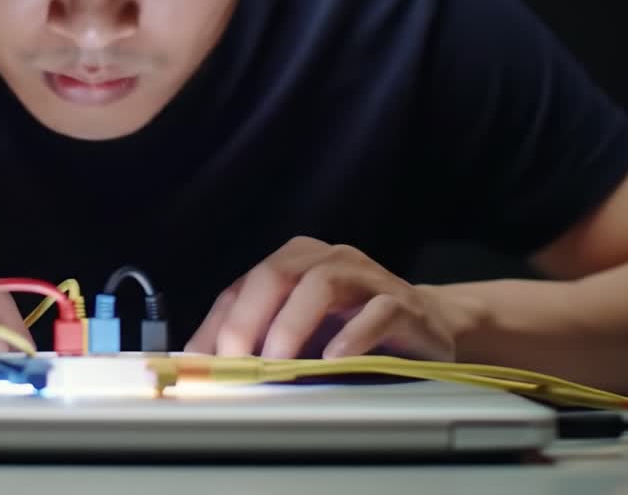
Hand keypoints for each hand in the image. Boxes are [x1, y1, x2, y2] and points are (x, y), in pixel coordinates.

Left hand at [185, 237, 456, 360]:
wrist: (427, 328)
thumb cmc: (351, 331)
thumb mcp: (298, 336)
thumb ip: (256, 344)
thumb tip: (204, 368)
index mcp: (294, 263)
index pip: (242, 287)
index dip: (217, 324)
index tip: (201, 362)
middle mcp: (327, 260)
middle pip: (275, 275)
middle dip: (247, 321)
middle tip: (235, 362)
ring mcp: (367, 278)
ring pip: (321, 285)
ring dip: (291, 326)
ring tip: (278, 364)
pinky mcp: (403, 305)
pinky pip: (376, 312)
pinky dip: (352, 335)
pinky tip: (334, 360)